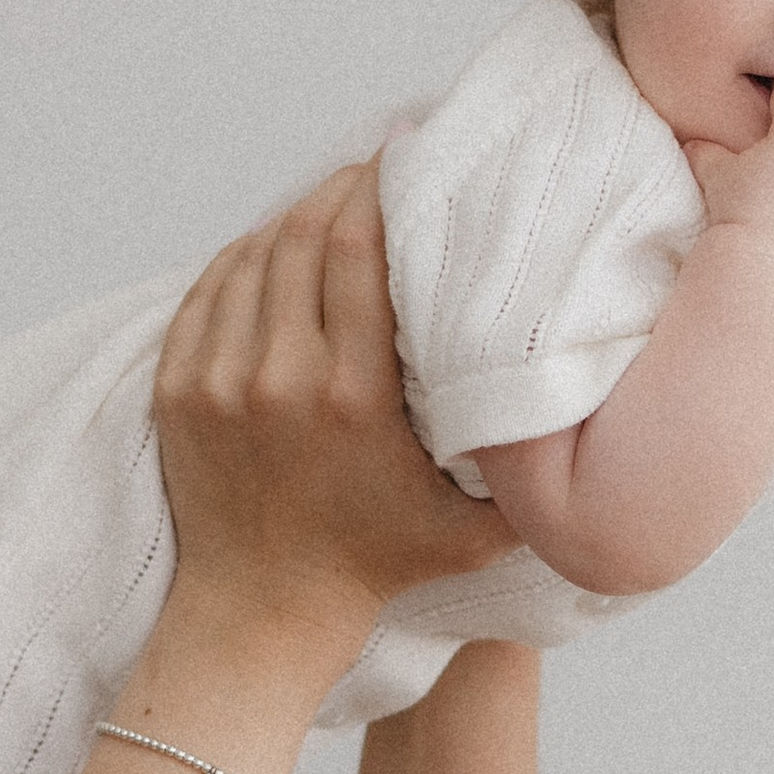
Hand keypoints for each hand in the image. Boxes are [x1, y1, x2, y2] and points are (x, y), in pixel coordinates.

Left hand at [154, 163, 513, 648]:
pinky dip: (242, 257)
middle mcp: (278, 380)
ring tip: (330, 202)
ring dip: (291, 217)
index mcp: (351, 398)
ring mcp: (218, 382)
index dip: (377, 189)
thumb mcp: (473, 532)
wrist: (263, 613)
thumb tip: (596, 413)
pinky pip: (207, 291)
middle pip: (302, 235)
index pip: (355, 249)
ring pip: (251, 255)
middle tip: (374, 168)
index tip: (404, 160)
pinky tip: (273, 247)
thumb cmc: (378, 567)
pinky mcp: (176, 389)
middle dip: (339, 188)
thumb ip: (531, 476)